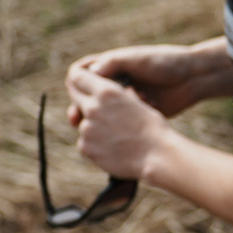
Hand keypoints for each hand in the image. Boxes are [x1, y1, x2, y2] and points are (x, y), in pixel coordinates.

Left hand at [65, 64, 165, 180]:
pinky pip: (85, 143)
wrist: (158, 156)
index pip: (77, 76)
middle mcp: (93, 107)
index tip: (81, 82)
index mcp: (107, 92)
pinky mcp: (86, 147)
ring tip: (118, 136)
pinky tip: (115, 148)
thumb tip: (117, 92)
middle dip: (82, 99)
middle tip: (96, 107)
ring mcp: (87, 129)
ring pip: (83, 123)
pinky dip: (96, 145)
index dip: (79, 78)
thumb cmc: (154, 129)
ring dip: (94, 127)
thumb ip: (121, 96)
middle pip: (74, 97)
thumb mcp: (138, 103)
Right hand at [67, 42, 229, 122]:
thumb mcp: (137, 60)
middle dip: (81, 107)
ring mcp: (123, 101)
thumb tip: (91, 73)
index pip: (80, 74)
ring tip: (104, 124)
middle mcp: (112, 83)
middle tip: (79, 118)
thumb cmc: (165, 62)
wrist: (193, 78)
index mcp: (109, 66)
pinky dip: (120, 124)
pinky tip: (135, 119)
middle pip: (84, 97)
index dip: (75, 83)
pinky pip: (117, 124)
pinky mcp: (134, 115)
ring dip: (100, 118)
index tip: (79, 92)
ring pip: (99, 114)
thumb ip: (114, 63)